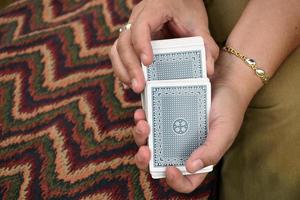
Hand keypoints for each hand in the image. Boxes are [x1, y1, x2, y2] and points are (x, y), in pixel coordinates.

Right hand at [109, 0, 218, 92]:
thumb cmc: (186, 8)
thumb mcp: (198, 24)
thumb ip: (205, 44)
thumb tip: (207, 70)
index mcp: (153, 10)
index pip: (140, 26)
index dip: (141, 45)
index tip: (148, 63)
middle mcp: (137, 18)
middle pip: (124, 42)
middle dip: (130, 66)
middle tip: (140, 86)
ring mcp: (131, 29)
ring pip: (117, 50)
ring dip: (123, 71)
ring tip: (135, 88)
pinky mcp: (131, 40)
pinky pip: (119, 54)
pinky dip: (123, 69)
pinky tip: (131, 83)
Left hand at [133, 53, 257, 192]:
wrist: (224, 81)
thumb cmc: (228, 109)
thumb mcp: (224, 132)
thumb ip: (211, 151)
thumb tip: (190, 168)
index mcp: (199, 158)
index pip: (186, 181)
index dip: (175, 181)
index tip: (169, 169)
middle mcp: (182, 148)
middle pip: (158, 163)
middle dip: (146, 160)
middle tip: (144, 150)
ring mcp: (171, 132)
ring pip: (149, 142)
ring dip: (141, 136)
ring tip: (142, 123)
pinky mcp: (164, 116)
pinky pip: (149, 122)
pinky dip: (142, 119)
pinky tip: (141, 112)